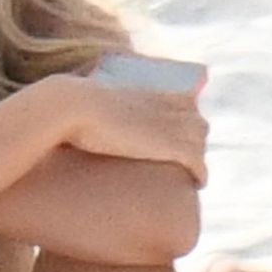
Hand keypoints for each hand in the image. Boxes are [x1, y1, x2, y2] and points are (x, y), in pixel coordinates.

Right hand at [60, 76, 207, 185]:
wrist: (73, 107)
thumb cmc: (70, 102)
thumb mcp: (86, 93)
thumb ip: (93, 97)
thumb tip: (80, 91)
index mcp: (150, 89)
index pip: (186, 102)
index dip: (185, 122)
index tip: (179, 137)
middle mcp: (166, 103)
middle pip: (198, 123)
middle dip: (195, 142)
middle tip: (185, 161)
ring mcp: (171, 124)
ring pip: (200, 143)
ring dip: (197, 159)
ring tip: (190, 174)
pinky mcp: (170, 146)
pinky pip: (197, 162)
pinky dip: (200, 173)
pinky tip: (197, 183)